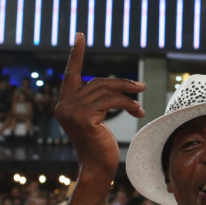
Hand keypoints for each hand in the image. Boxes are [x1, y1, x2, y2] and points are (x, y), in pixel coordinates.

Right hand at [55, 33, 144, 177]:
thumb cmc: (100, 146)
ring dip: (128, 96)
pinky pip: (112, 101)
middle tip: (141, 87)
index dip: (77, 54)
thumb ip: (99, 100)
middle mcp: (64, 105)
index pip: (71, 73)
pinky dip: (128, 104)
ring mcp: (72, 111)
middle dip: (122, 84)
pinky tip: (137, 111)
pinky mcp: (84, 118)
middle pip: (98, 82)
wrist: (97, 169)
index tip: (79, 35)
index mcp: (64, 104)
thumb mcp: (97, 118)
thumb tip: (119, 85)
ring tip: (141, 105)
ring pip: (107, 91)